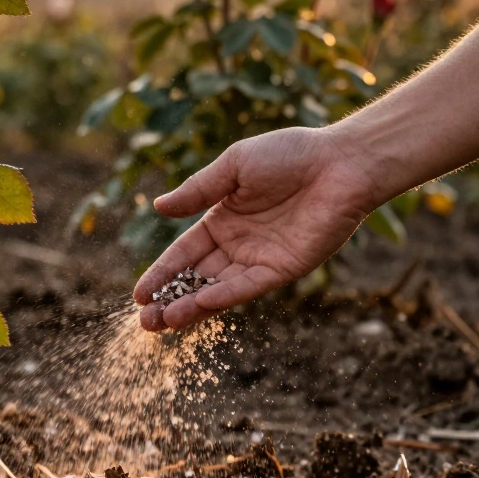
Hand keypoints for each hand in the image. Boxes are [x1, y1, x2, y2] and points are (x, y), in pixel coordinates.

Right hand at [133, 126, 384, 330]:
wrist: (340, 162)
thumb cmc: (289, 155)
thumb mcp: (234, 167)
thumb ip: (197, 190)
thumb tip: (158, 207)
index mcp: (222, 220)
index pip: (184, 254)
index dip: (161, 274)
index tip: (138, 295)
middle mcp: (238, 245)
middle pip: (196, 279)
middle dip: (169, 300)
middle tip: (145, 322)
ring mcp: (260, 259)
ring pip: (218, 290)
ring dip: (190, 307)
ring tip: (162, 323)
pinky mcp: (283, 269)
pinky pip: (247, 287)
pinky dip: (224, 297)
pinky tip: (200, 304)